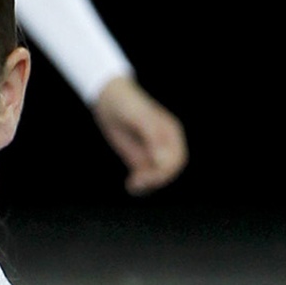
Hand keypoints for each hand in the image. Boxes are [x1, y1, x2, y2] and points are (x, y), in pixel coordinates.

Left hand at [92, 75, 187, 194]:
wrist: (108, 99)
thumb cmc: (125, 104)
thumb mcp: (138, 116)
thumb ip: (153, 135)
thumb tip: (162, 160)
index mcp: (171, 132)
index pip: (176, 160)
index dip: (164, 171)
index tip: (146, 175)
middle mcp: (165, 144)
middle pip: (170, 171)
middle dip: (156, 180)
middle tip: (136, 181)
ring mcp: (153, 152)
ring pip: (158, 177)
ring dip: (147, 185)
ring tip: (132, 184)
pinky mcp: (141, 159)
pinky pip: (146, 178)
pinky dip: (140, 185)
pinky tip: (130, 184)